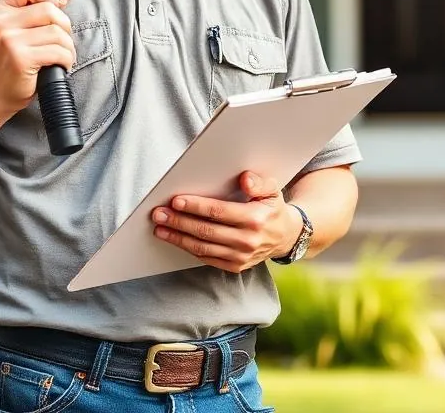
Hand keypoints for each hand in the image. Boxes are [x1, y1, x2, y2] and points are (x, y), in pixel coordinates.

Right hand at [0, 0, 74, 115]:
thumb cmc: (13, 60)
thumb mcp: (20, 29)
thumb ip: (40, 7)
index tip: (57, 9)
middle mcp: (1, 21)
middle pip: (49, 9)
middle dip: (64, 27)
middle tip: (61, 43)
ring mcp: (9, 39)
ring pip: (57, 32)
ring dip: (68, 47)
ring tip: (61, 56)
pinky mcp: (20, 57)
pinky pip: (58, 51)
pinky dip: (66, 59)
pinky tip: (60, 66)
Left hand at [153, 171, 300, 272]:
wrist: (285, 236)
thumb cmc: (272, 208)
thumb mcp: (273, 189)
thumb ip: (259, 182)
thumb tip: (244, 179)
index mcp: (255, 219)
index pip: (218, 212)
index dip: (195, 206)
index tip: (175, 201)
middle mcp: (248, 241)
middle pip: (205, 231)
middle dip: (179, 221)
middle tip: (159, 214)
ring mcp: (241, 257)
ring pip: (202, 247)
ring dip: (178, 238)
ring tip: (160, 228)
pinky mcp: (236, 267)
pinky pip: (207, 258)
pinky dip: (189, 248)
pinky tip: (176, 239)